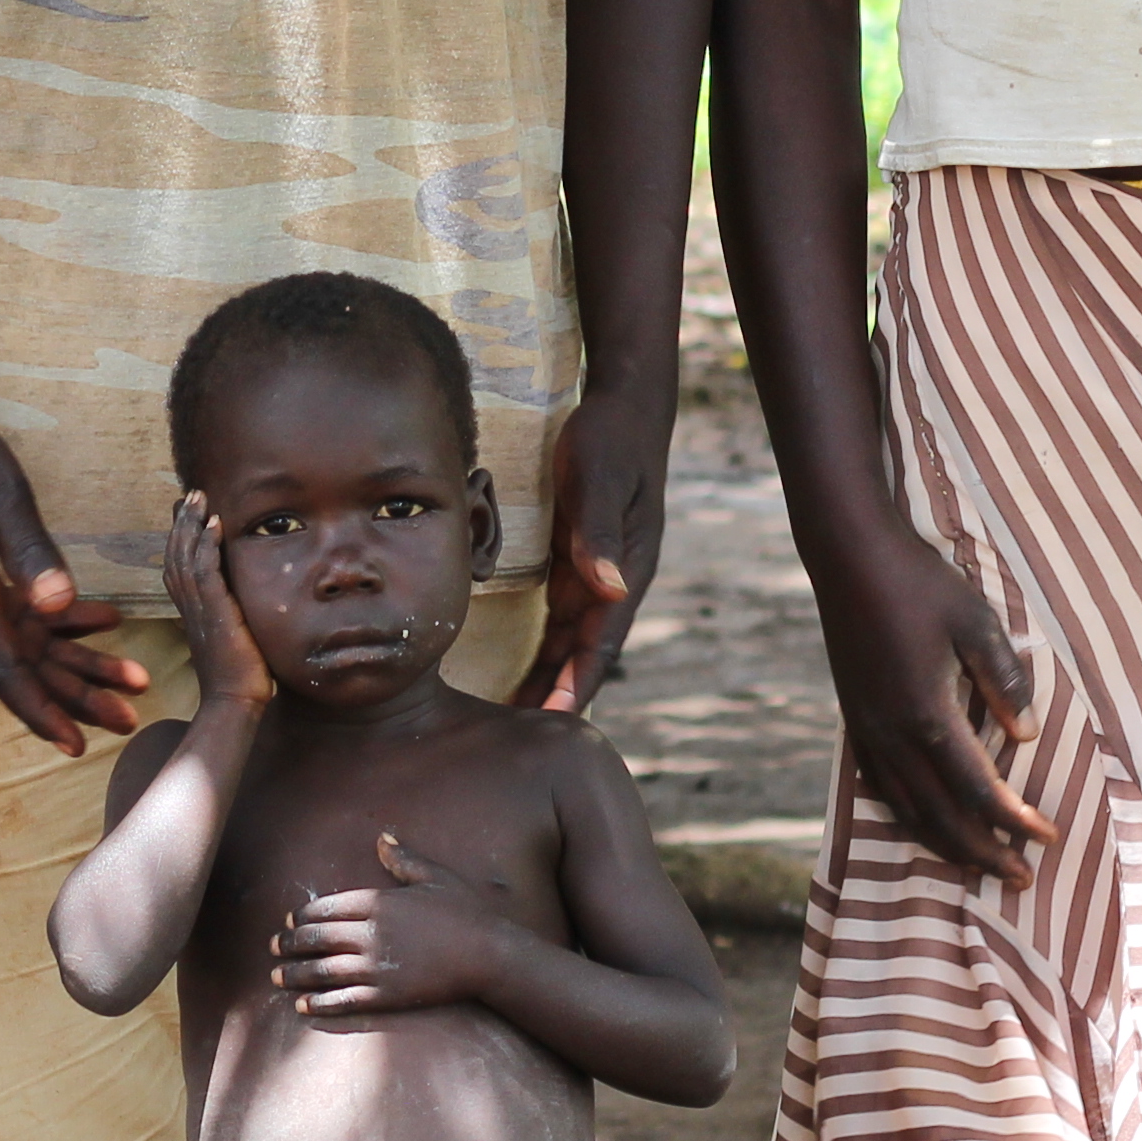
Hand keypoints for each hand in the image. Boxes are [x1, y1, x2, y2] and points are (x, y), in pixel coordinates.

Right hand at [0, 379, 148, 749]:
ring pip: (20, 641)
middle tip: (130, 718)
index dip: (40, 710)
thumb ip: (29, 551)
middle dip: (76, 694)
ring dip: (73, 660)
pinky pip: (10, 610)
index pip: (3, 669)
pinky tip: (98, 618)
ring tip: (128, 678)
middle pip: (20, 665)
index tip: (75, 744)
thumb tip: (60, 608)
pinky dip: (54, 620)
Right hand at [161, 490, 276, 713]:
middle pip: (176, 553)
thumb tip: (243, 608)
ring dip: (191, 524)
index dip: (180, 538)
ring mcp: (198, 607)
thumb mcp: (231, 640)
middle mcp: (189, 606)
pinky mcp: (214, 610)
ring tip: (198, 499)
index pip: (178, 565)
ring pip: (185, 556)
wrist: (233, 702)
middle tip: (189, 496)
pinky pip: (204, 569)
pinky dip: (206, 544)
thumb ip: (231, 618)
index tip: (187, 514)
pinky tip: (214, 524)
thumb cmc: (238, 679)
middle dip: (182, 522)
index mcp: (191, 612)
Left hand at [270, 831, 511, 1020]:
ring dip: (296, 974)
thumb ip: (404, 859)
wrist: (489, 956)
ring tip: (277, 976)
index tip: (289, 921)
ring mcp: (375, 967)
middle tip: (274, 948)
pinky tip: (303, 1005)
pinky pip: (343, 1000)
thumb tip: (382, 837)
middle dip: (291, 944)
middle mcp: (369, 934)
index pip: (327, 908)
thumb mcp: (435, 878)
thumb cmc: (466, 913)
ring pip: (323, 970)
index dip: (303, 916)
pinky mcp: (385, 995)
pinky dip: (319, 1003)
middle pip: (318, 938)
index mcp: (377, 902)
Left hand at [518, 383, 667, 711]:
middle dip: (558, 692)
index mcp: (626, 570)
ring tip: (515, 715)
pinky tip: (523, 666)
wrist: (622, 407)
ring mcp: (597, 572)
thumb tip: (609, 589)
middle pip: (584, 651)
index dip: (579, 681)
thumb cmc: (610, 439)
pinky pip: (561, 615)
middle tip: (519, 734)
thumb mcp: (600, 480)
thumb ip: (598, 532)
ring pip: (571, 638)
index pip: (602, 641)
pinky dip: (545, 645)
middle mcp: (614, 580)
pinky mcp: (579, 559)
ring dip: (548, 675)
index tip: (556, 717)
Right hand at [813, 517, 1055, 887]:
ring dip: (945, 843)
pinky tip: (921, 821)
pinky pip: (879, 786)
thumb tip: (1026, 736)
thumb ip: (1004, 680)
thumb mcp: (975, 622)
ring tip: (977, 863)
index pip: (978, 790)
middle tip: (1019, 877)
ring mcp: (867, 729)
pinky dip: (906, 815)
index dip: (1014, 822)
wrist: (848, 557)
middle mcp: (892, 733)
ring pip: (907, 809)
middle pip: (941, 816)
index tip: (1048, 839)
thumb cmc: (918, 582)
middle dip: (983, 852)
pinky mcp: (854, 718)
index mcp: (927, 714)